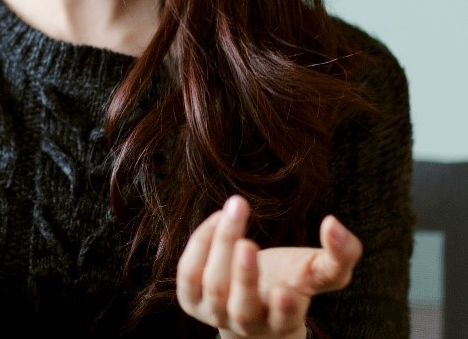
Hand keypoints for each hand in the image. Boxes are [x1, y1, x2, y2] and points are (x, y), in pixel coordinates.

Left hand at [177, 195, 362, 337]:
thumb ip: (341, 255)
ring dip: (221, 246)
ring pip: (213, 286)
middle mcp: (246, 321)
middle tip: (247, 244)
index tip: (285, 292)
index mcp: (282, 320)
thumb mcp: (319, 271)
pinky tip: (219, 218)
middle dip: (244, 277)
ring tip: (235, 209)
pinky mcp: (190, 298)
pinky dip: (201, 243)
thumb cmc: (291, 282)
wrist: (253, 300)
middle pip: (242, 306)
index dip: (284, 309)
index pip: (283, 320)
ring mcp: (215, 312)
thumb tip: (334, 224)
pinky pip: (189, 273)